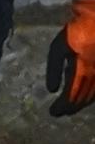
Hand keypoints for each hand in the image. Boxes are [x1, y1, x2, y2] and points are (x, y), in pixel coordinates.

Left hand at [47, 0, 94, 116]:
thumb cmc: (75, 31)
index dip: (62, 106)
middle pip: (83, 97)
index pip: (71, 95)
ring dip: (82, 103)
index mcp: (82, 69)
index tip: (53, 112)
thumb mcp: (58, 48)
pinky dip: (92, 95)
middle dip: (71, 107)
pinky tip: (86, 97)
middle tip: (61, 112)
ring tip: (71, 108)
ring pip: (94, 94)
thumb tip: (52, 90)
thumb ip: (54, 70)